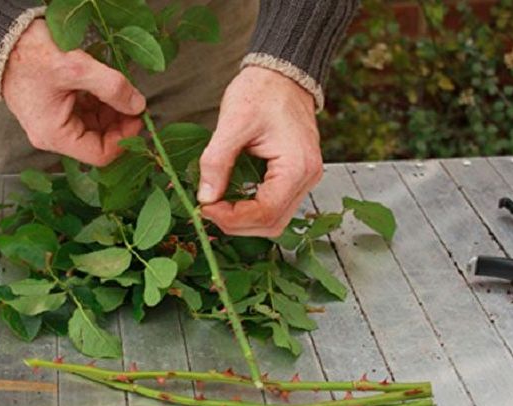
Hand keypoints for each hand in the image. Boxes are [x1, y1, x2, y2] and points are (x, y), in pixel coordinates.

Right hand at [2, 20, 145, 165]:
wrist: (5, 39)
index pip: (100, 154)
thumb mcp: (77, 68)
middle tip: (132, 100)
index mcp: (55, 135)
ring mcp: (54, 123)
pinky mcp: (56, 109)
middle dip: (119, 123)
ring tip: (119, 89)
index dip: (124, 138)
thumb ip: (112, 87)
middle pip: (98, 141)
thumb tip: (137, 105)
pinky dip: (99, 103)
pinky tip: (104, 86)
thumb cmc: (31, 56)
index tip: (138, 116)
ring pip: (93, 127)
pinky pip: (84, 113)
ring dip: (111, 111)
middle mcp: (53, 135)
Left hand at [197, 66, 322, 236]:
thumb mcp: (232, 123)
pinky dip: (250, 210)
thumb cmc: (261, 92)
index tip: (204, 207)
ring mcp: (304, 179)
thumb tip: (205, 198)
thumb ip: (216, 163)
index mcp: (297, 167)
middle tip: (207, 209)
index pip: (266, 212)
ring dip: (243, 220)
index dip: (232, 218)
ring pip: (274, 220)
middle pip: (272, 223)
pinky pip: (274, 206)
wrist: (281, 73)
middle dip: (236, 223)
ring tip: (216, 206)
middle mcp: (307, 178)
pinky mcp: (295, 177)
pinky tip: (230, 199)